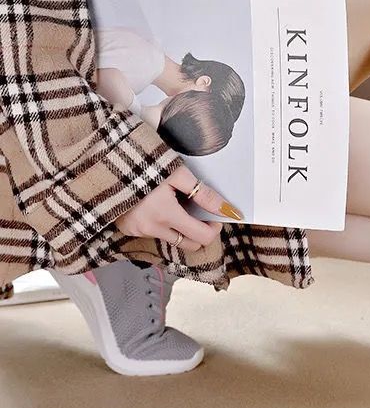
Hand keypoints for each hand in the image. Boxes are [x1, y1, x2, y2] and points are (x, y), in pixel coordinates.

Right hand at [115, 165, 242, 252]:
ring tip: (178, 204)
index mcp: (165, 215)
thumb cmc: (142, 163)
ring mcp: (137, 231)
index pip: (202, 237)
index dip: (214, 228)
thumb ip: (202, 193)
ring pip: (172, 239)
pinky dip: (163, 224)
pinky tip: (159, 206)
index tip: (215, 215)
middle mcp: (151, 229)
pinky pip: (155, 233)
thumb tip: (226, 209)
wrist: (105, 162)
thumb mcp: (176, 173)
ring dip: (181, 228)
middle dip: (200, 231)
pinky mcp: (128, 229)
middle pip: (189, 244)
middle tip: (199, 211)